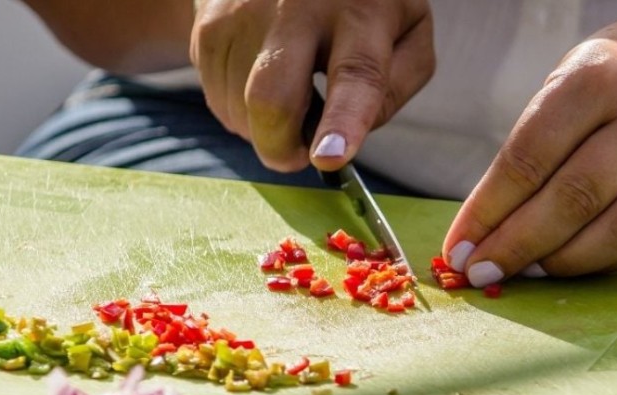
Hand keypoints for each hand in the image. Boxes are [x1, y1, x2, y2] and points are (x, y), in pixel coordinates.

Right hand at [190, 0, 433, 171]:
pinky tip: (261, 79)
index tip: (329, 157)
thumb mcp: (407, 32)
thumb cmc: (360, 6)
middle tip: (297, 154)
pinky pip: (217, 98)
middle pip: (272, 99)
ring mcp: (245, 13)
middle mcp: (298, 7)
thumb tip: (342, 140)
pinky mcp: (209, 24)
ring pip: (239, 109)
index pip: (356, 74)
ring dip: (262, 127)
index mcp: (361, 13)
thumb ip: (393, 89)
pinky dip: (241, 109)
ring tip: (288, 93)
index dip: (343, 122)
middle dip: (280, 148)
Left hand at [442, 10, 616, 284]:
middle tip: (483, 272)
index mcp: (599, 78)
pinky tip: (577, 262)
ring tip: (529, 271)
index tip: (458, 249)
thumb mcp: (571, 85)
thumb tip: (482, 230)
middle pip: (573, 198)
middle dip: (518, 245)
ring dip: (565, 262)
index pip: (529, 158)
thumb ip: (532, 149)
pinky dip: (607, 260)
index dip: (487, 212)